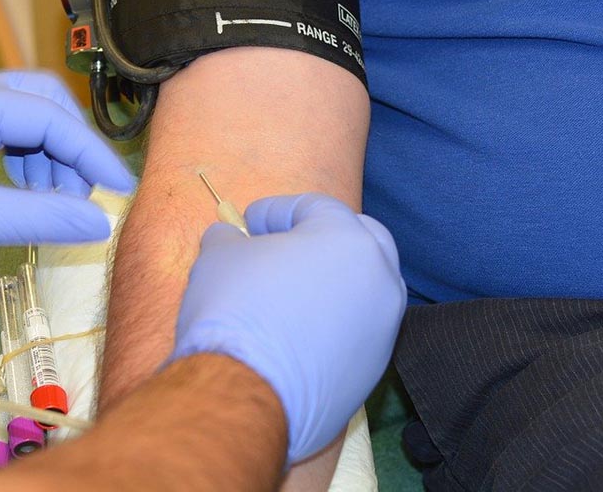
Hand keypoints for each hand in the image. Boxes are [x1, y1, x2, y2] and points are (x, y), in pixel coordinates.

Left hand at [0, 71, 134, 281]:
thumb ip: (37, 216)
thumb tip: (99, 221)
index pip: (47, 114)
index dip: (90, 151)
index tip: (120, 188)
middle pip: (41, 102)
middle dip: (71, 147)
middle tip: (88, 192)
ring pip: (25, 122)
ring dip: (49, 161)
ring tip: (56, 206)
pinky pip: (3, 141)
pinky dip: (25, 168)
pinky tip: (27, 201)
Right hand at [169, 193, 405, 464]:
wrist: (246, 394)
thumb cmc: (235, 309)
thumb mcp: (220, 256)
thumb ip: (231, 239)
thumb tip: (229, 238)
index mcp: (348, 238)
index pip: (316, 206)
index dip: (277, 210)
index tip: (250, 223)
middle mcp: (379, 279)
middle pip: (360, 241)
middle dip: (323, 238)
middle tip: (284, 246)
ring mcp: (382, 328)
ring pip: (364, 290)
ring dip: (331, 283)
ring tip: (288, 292)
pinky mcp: (373, 370)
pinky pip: (355, 332)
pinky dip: (331, 324)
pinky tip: (294, 333)